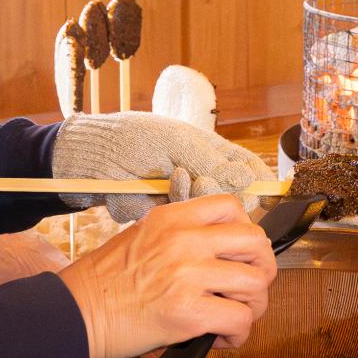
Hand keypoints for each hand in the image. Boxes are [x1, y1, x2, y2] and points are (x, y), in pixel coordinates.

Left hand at [52, 111, 270, 221]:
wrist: (93, 159)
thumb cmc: (133, 139)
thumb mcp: (175, 142)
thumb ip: (212, 161)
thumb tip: (247, 177)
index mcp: (209, 153)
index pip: (246, 170)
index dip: (257, 183)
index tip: (264, 193)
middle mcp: (201, 176)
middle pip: (232, 198)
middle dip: (219, 190)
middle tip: (200, 178)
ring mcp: (184, 197)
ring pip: (208, 214)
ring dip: (193, 196)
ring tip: (175, 177)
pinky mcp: (167, 215)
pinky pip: (181, 219)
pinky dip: (171, 205)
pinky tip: (157, 188)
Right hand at [55, 196, 276, 357]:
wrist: (74, 315)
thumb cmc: (101, 283)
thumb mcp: (140, 237)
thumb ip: (179, 236)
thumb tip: (219, 250)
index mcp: (171, 219)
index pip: (232, 207)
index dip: (246, 232)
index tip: (240, 253)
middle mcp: (184, 240)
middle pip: (255, 243)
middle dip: (261, 269)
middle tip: (248, 288)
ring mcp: (187, 275)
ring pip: (256, 283)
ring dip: (253, 306)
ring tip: (233, 316)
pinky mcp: (189, 312)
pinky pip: (241, 319)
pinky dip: (239, 334)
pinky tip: (220, 338)